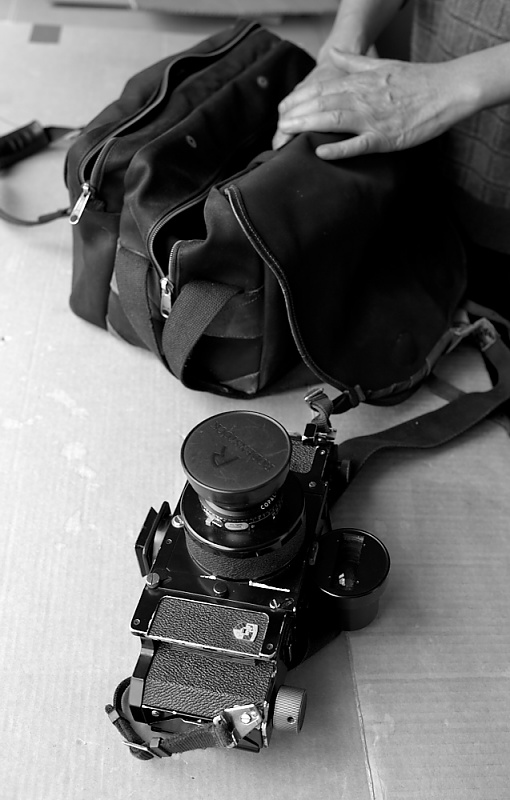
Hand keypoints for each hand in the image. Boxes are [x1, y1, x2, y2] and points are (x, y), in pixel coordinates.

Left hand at [274, 49, 473, 158]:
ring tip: (285, 134)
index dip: (298, 99)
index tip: (281, 110)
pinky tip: (319, 151)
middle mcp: (362, 98)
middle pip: (321, 103)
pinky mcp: (385, 137)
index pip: (321, 89)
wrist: (446, 89)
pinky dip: (338, 148)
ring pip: (333, 119)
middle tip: (275, 127)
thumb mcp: (381, 65)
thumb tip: (331, 53)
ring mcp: (373, 118)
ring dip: (307, 126)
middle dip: (295, 114)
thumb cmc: (416, 80)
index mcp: (360, 82)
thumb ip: (353, 62)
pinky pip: (358, 144)